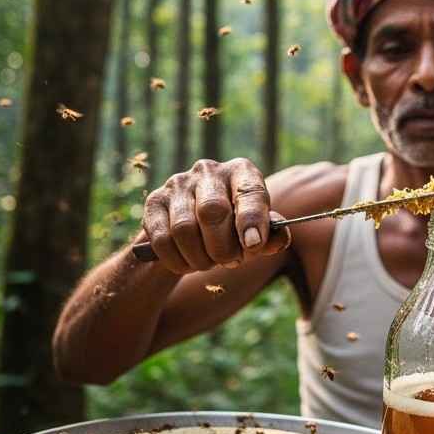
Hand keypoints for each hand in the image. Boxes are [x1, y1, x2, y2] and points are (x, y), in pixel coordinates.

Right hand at [140, 158, 289, 273]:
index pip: (249, 192)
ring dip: (200, 257)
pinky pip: (162, 239)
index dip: (251, 220)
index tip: (253, 246)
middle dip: (223, 247)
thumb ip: (271, 235)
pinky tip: (188, 263)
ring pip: (184, 229)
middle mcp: (208, 171)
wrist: (191, 232)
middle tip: (231, 262)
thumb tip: (279, 239)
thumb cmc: (234, 229)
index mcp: (241, 171)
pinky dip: (177, 260)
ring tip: (209, 263)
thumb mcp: (257, 231)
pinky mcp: (154, 201)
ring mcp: (178, 183)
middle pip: (213, 211)